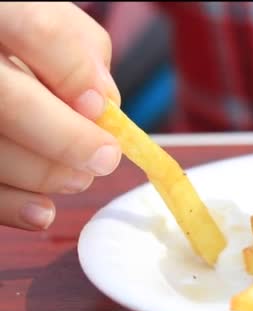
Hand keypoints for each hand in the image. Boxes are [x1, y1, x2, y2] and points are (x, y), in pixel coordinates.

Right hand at [0, 2, 120, 230]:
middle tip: (105, 158)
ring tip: (79, 178)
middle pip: (11, 103)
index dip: (74, 73)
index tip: (99, 106)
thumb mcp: (46, 17)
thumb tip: (103, 102)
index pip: (37, 30)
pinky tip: (42, 212)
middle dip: (68, 139)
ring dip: (44, 174)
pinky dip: (9, 206)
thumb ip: (78, 47)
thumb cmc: (17, 32)